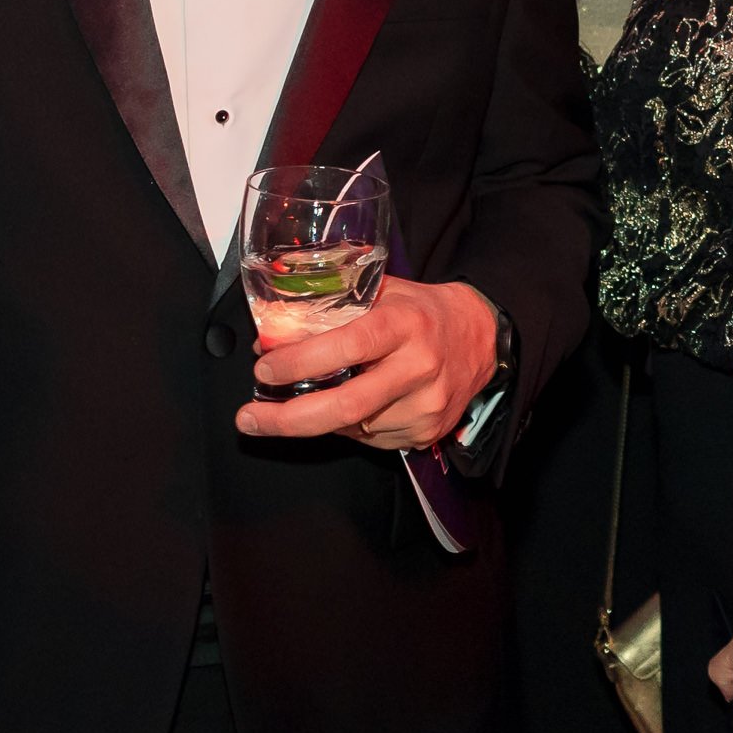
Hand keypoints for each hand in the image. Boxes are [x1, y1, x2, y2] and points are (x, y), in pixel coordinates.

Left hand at [240, 277, 495, 447]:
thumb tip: (270, 340)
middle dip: (290, 418)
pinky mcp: (428, 431)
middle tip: (250, 420)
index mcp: (405, 324)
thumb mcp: (380, 293)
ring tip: (314, 400)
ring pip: (355, 427)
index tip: (264, 371)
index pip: (348, 346)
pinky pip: (373, 439)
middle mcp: (420, 366)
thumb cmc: (420, 311)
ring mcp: (427, 404)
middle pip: (347, 405)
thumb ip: (330, 311)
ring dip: (321, 419)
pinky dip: (352, 427)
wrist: (481, 335)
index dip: (301, 362)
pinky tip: (357, 406)